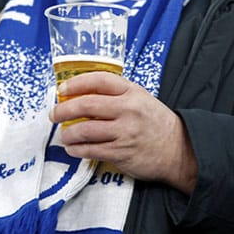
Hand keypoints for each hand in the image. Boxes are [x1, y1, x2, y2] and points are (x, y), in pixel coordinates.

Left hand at [50, 72, 197, 193]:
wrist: (179, 150)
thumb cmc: (156, 123)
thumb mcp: (140, 99)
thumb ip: (116, 95)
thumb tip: (81, 95)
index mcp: (131, 92)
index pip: (98, 80)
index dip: (76, 83)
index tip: (62, 89)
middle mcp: (127, 110)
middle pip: (86, 105)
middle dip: (63, 109)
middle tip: (54, 114)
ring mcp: (124, 132)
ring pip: (85, 130)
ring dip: (68, 133)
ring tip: (64, 135)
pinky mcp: (121, 153)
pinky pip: (91, 150)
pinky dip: (77, 149)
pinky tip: (73, 148)